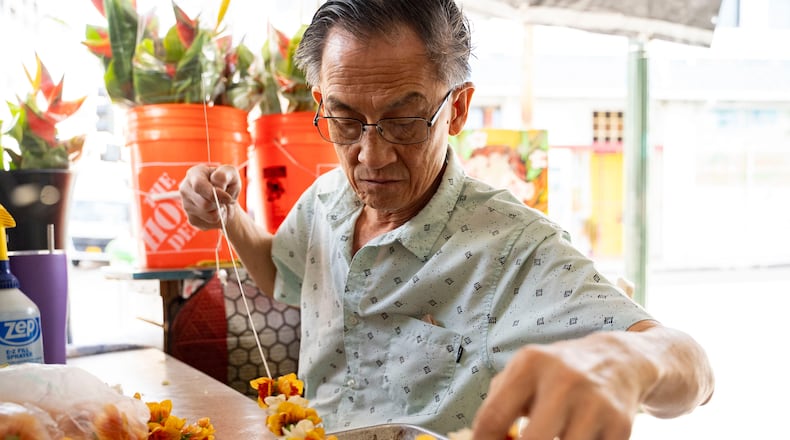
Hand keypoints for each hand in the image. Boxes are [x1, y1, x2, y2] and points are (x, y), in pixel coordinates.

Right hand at [179, 164, 241, 229]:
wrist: (225, 198)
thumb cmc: (227, 183)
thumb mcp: (230, 173)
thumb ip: (224, 175)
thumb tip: (217, 184)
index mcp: (194, 174)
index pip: (198, 186)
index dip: (215, 194)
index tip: (228, 198)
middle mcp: (186, 189)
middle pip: (205, 204)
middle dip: (220, 203)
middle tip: (225, 199)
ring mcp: (186, 205)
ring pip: (210, 216)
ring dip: (222, 212)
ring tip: (222, 204)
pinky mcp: (192, 219)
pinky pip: (210, 224)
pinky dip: (220, 219)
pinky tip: (217, 211)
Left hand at [473, 332, 652, 439]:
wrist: (618, 361)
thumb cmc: (558, 373)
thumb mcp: (523, 373)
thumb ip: (498, 404)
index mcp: (531, 364)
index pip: (494, 416)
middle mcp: (563, 381)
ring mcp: (594, 404)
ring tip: (553, 435)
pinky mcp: (620, 426)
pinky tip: (579, 436)